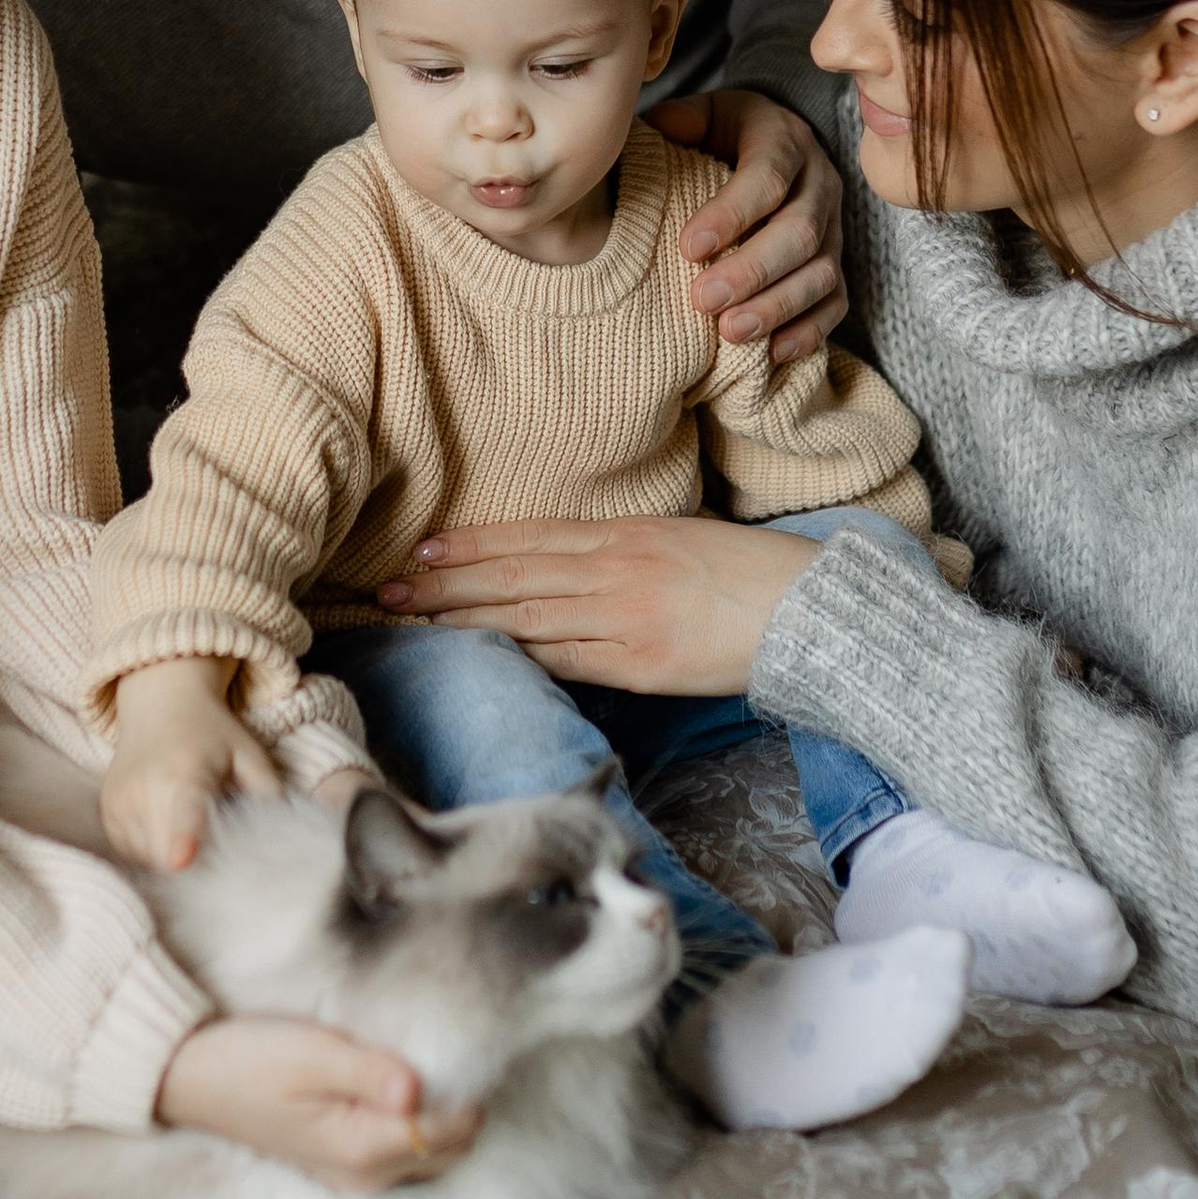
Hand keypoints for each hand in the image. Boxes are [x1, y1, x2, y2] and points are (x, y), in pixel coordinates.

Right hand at [101, 658, 280, 870]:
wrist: (160, 701)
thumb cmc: (213, 732)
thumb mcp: (250, 755)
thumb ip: (268, 795)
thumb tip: (285, 841)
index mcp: (187, 772)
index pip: (183, 813)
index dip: (184, 839)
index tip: (182, 861)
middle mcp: (146, 788)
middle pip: (168, 856)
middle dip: (194, 867)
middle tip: (215, 845)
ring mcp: (120, 802)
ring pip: (148, 860)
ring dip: (170, 858)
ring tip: (189, 824)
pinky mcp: (107, 811)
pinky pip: (131, 853)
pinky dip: (150, 850)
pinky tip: (166, 825)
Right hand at [155, 1015, 484, 1190]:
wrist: (190, 1080)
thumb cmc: (250, 1060)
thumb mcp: (313, 1054)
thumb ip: (372, 1074)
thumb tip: (420, 1090)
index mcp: (365, 1149)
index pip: (455, 1128)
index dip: (469, 1085)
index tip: (465, 1043)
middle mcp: (367, 1177)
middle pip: (452, 1148)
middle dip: (463, 1104)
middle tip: (448, 1050)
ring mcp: (355, 1178)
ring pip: (432, 1155)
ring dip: (443, 1117)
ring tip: (426, 1064)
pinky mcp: (342, 1167)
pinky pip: (405, 1155)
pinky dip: (418, 1127)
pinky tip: (401, 1089)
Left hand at [377, 511, 819, 694]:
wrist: (811, 608)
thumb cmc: (752, 575)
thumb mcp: (681, 541)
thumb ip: (624, 553)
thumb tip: (571, 569)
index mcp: (627, 534)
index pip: (530, 538)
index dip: (471, 544)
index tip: (423, 549)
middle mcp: (616, 569)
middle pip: (513, 576)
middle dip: (445, 584)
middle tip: (387, 589)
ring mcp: (624, 617)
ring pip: (525, 616)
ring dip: (463, 619)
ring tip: (412, 620)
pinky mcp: (639, 664)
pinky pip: (565, 658)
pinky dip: (517, 654)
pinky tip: (479, 655)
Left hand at [652, 89, 846, 360]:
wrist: (771, 146)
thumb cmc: (722, 135)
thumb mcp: (701, 115)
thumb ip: (680, 122)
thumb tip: (662, 130)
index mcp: (785, 138)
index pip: (768, 175)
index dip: (731, 213)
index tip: (688, 247)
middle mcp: (819, 182)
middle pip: (799, 232)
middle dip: (751, 270)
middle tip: (703, 299)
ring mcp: (834, 228)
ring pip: (821, 273)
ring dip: (776, 307)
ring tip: (730, 332)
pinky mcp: (836, 265)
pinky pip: (835, 304)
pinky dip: (808, 331)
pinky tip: (773, 352)